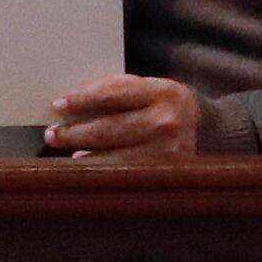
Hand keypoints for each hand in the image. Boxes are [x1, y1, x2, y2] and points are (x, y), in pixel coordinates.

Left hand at [41, 73, 201, 159]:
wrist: (209, 129)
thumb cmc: (167, 106)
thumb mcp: (151, 89)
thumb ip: (120, 92)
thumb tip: (73, 104)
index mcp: (163, 91)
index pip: (114, 92)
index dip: (82, 98)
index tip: (58, 104)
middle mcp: (167, 121)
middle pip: (110, 128)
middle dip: (76, 132)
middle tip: (52, 133)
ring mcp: (169, 151)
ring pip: (115, 155)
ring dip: (84, 153)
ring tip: (64, 150)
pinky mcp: (166, 172)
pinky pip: (126, 171)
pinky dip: (102, 168)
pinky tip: (86, 164)